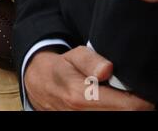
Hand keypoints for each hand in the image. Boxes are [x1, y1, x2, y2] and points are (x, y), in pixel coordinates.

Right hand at [24, 46, 153, 110]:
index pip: (130, 108)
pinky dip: (111, 112)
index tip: (139, 90)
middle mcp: (80, 114)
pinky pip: (106, 120)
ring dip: (121, 109)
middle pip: (126, 116)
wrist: (38, 84)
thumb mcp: (73, 55)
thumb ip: (91, 60)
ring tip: (115, 98)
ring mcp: (77, 120)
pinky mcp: (79, 124)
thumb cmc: (60, 68)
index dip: (142, 99)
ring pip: (116, 119)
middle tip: (127, 93)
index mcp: (81, 96)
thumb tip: (107, 69)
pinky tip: (106, 105)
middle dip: (132, 105)